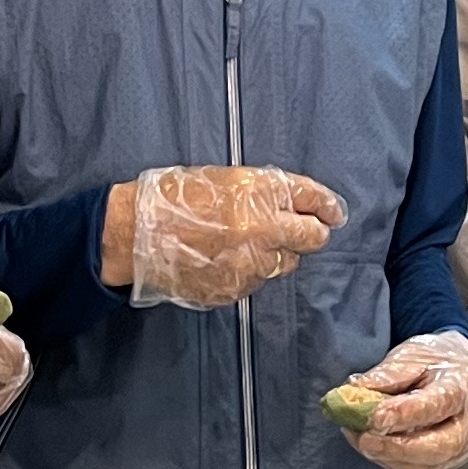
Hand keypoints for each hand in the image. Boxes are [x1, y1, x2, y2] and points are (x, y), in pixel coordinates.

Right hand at [117, 166, 346, 308]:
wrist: (134, 234)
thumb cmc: (174, 198)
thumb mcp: (223, 179)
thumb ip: (264, 192)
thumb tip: (297, 204)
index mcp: (258, 195)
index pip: (313, 200)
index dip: (327, 206)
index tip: (332, 213)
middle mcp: (261, 231)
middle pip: (312, 239)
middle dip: (310, 234)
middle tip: (301, 231)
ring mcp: (249, 266)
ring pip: (284, 264)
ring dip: (276, 254)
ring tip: (243, 243)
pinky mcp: (235, 290)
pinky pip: (256, 281)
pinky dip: (249, 271)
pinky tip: (224, 259)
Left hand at [336, 330, 467, 468]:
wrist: (463, 372)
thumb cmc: (438, 362)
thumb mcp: (413, 355)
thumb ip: (386, 376)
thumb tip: (354, 395)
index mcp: (465, 385)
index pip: (438, 404)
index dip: (405, 414)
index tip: (375, 417)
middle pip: (440, 446)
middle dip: (397, 448)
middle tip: (365, 440)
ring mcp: (467, 446)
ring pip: (429, 464)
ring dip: (389, 457)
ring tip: (361, 441)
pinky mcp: (454, 460)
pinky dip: (394, 462)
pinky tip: (375, 449)